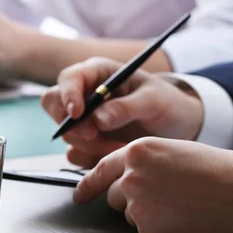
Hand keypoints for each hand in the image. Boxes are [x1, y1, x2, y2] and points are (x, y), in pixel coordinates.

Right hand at [41, 57, 203, 167]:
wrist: (179, 127)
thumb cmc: (167, 103)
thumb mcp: (154, 100)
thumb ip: (126, 107)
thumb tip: (98, 119)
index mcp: (97, 74)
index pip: (69, 79)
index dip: (67, 95)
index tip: (77, 114)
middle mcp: (84, 95)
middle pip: (54, 105)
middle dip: (70, 123)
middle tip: (93, 135)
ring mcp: (83, 120)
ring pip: (66, 134)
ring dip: (89, 145)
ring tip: (121, 147)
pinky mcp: (86, 143)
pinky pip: (75, 153)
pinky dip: (91, 159)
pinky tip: (115, 155)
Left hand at [73, 137, 232, 232]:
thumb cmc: (215, 171)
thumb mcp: (170, 152)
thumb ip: (140, 163)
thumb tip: (118, 180)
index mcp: (136, 152)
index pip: (100, 170)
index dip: (86, 185)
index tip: (78, 196)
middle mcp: (130, 177)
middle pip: (114, 195)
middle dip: (130, 199)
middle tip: (164, 198)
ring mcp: (137, 204)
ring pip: (129, 214)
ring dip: (146, 213)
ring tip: (179, 206)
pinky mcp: (149, 230)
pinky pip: (144, 232)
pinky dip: (160, 230)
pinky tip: (182, 220)